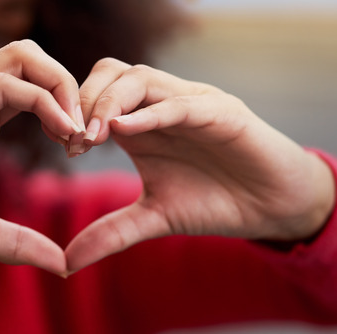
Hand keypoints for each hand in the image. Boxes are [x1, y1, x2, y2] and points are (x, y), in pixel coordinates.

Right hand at [0, 40, 83, 274]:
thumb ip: (15, 240)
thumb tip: (58, 263)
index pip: (29, 82)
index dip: (62, 106)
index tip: (78, 148)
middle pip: (30, 54)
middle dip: (68, 84)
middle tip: (84, 132)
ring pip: (24, 55)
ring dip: (61, 88)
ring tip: (76, 133)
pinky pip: (8, 85)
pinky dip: (46, 103)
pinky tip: (62, 136)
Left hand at [65, 58, 335, 272]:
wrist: (273, 207)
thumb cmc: (214, 202)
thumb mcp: (154, 218)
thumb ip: (111, 232)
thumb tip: (66, 264)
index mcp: (142, 121)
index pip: (97, 93)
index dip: (74, 113)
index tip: (63, 146)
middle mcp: (163, 103)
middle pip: (112, 73)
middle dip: (85, 100)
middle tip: (73, 140)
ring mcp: (192, 102)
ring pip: (142, 78)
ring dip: (110, 102)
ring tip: (93, 136)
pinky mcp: (223, 112)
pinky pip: (182, 103)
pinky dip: (152, 112)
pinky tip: (125, 128)